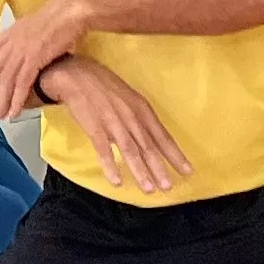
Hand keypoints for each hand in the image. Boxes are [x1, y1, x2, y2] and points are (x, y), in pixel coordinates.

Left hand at [0, 0, 92, 119]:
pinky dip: (17, 100)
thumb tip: (24, 47)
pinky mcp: (35, 59)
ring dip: (2, 100)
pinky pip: (22, 84)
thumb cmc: (58, 16)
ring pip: (6, 80)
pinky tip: (14, 111)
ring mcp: (22, 51)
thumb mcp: (33, 25)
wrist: (70, 11)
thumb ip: (24, 38)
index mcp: (10, 34)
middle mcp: (12, 43)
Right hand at [41, 56, 191, 194]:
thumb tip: (151, 139)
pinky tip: (116, 181)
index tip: (188, 172)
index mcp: (142, 110)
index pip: (163, 136)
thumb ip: (139, 118)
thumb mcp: (129, 98)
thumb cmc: (103, 86)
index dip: (175, 155)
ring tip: (148, 189)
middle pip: (149, 146)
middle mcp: (131, 117)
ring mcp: (113, 122)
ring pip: (130, 150)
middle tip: (168, 188)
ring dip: (140, 171)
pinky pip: (104, 149)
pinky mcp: (94, 126)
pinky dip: (110, 165)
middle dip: (159, 168)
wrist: (76, 74)